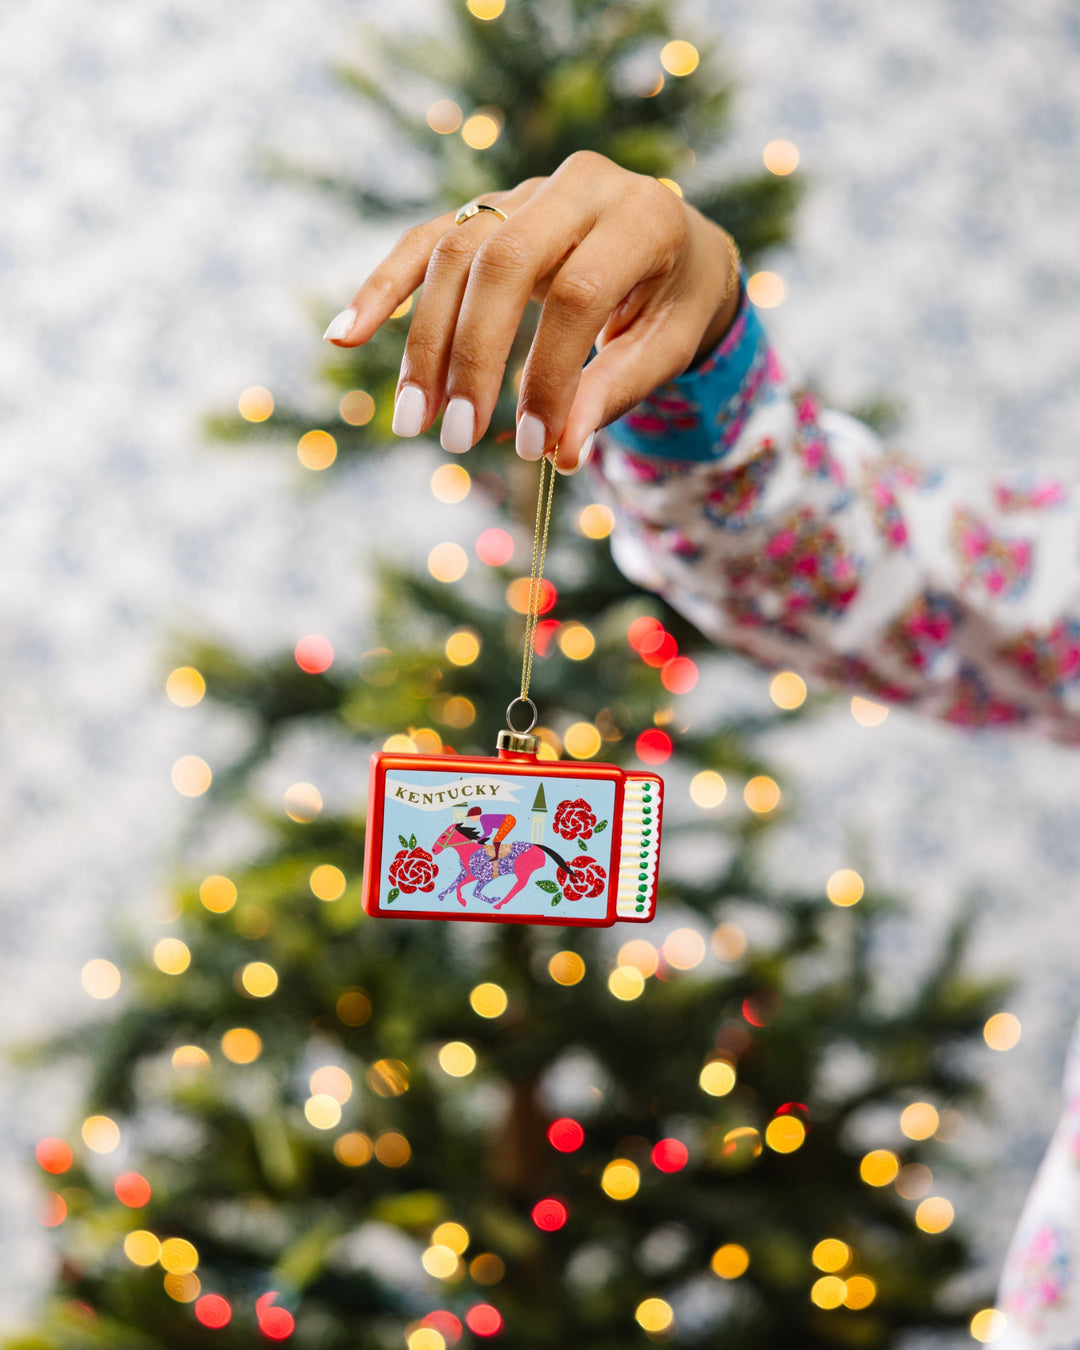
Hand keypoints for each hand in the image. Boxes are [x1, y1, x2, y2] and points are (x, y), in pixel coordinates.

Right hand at [323, 150, 740, 473]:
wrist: (677, 244)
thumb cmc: (674, 303)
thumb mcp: (669, 347)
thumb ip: (616, 391)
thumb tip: (561, 450)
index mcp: (642, 215)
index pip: (578, 294)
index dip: (551, 374)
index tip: (536, 446)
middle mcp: (581, 184)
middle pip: (503, 262)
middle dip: (473, 355)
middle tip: (455, 437)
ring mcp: (527, 189)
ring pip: (455, 252)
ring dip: (426, 340)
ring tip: (412, 419)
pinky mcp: (488, 209)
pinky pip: (425, 240)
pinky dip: (383, 287)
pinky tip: (344, 333)